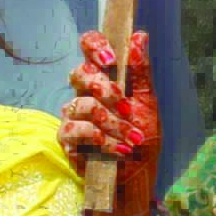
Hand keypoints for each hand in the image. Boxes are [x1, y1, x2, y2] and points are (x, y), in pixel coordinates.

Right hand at [57, 32, 160, 215]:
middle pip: (79, 73)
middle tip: (126, 106)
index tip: (110, 57)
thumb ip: (141, 72)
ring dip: (112, 123)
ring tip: (132, 139)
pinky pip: (76, 130)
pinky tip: (119, 150)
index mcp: (105, 79)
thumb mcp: (148, 105)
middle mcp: (85, 94)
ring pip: (81, 104)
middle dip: (106, 89)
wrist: (137, 179)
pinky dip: (102, 141)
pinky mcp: (67, 140)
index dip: (94, 45)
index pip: (89, 47)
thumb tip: (139, 36)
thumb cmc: (143, 141)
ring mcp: (73, 116)